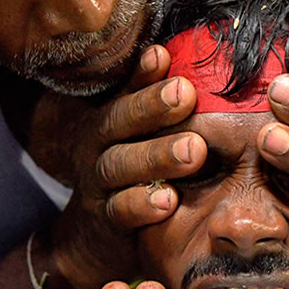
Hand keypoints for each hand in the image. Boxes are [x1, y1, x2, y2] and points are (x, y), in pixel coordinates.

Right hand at [47, 46, 206, 288]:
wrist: (95, 232)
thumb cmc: (133, 167)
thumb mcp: (140, 132)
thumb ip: (158, 99)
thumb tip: (189, 57)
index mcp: (111, 115)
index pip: (125, 88)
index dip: (142, 73)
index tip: (163, 56)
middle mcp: (99, 143)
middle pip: (119, 120)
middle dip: (151, 106)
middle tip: (185, 94)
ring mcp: (99, 181)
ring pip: (121, 165)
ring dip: (157, 156)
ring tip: (194, 151)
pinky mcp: (106, 219)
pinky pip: (121, 211)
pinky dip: (142, 205)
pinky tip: (168, 201)